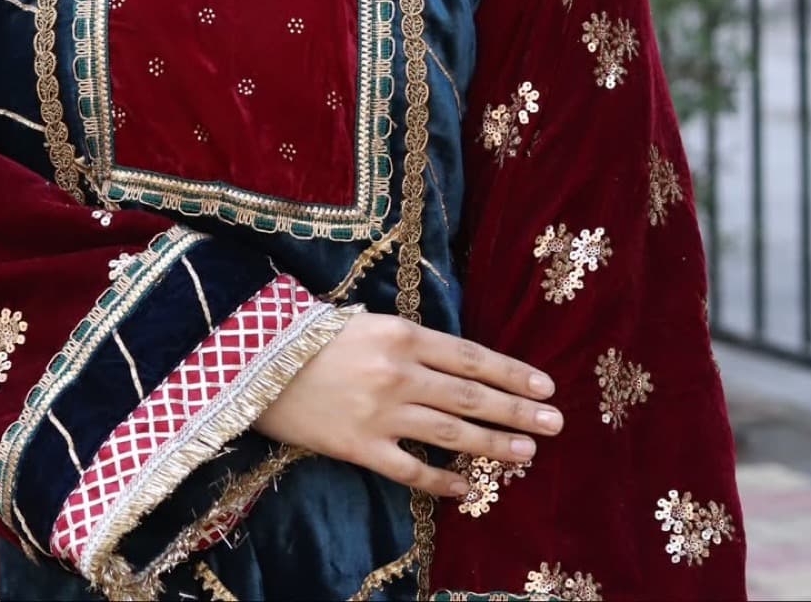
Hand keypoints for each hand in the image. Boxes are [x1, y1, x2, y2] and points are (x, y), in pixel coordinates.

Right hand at [252, 311, 562, 498]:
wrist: (254, 361)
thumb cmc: (315, 335)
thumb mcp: (369, 322)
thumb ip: (413, 343)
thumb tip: (461, 364)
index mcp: (403, 334)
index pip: (472, 356)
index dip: (512, 372)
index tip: (545, 386)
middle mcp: (399, 373)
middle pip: (472, 396)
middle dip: (518, 411)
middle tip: (555, 423)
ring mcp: (381, 413)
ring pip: (452, 433)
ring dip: (494, 444)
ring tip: (527, 453)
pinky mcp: (360, 447)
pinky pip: (412, 470)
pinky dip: (443, 481)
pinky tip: (468, 488)